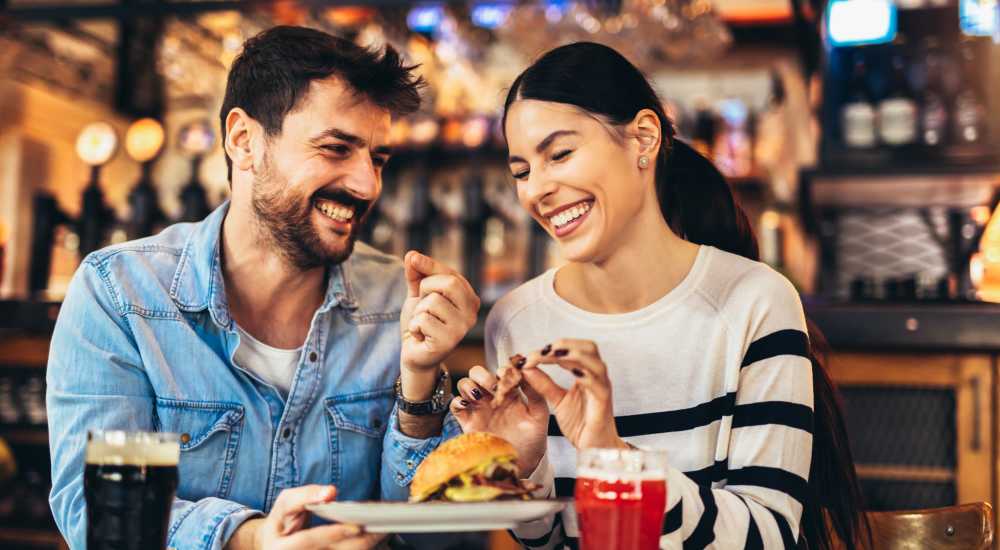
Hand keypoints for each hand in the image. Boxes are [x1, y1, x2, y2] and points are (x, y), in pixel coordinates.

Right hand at [225, 485, 384, 549]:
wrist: (274, 546)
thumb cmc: (282, 521)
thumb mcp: (286, 504)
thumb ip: (306, 496)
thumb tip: (331, 492)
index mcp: (282, 548)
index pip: (309, 541)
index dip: (333, 533)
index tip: (356, 526)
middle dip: (360, 542)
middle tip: (381, 527)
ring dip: (365, 544)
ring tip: (383, 530)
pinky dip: (361, 546)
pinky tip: (374, 537)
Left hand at [399, 251, 479, 374]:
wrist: (413, 351)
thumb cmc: (420, 321)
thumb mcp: (418, 294)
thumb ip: (417, 274)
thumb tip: (412, 255)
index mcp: (469, 298)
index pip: (450, 273)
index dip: (429, 265)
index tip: (412, 259)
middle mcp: (472, 313)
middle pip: (449, 283)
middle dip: (426, 288)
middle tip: (422, 305)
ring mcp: (462, 328)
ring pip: (433, 302)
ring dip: (418, 312)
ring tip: (422, 323)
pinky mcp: (448, 342)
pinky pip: (424, 320)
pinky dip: (414, 326)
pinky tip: (420, 335)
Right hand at [450, 362, 548, 473]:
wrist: (522, 464)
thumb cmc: (533, 439)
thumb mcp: (539, 414)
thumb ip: (535, 393)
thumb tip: (528, 370)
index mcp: (509, 392)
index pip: (499, 371)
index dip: (502, 370)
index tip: (508, 376)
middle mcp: (492, 397)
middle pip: (477, 373)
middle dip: (482, 375)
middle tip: (492, 385)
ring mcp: (478, 408)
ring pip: (464, 385)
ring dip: (469, 385)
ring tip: (478, 394)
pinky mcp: (468, 422)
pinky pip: (455, 405)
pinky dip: (457, 401)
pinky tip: (467, 404)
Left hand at [519, 340, 626, 451]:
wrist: (595, 449)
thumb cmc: (582, 425)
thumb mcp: (557, 401)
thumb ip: (543, 384)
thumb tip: (527, 367)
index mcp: (585, 374)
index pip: (572, 350)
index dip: (552, 348)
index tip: (531, 354)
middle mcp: (596, 377)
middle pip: (588, 347)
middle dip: (566, 344)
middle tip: (544, 350)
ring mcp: (602, 387)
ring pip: (594, 361)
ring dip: (573, 354)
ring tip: (553, 354)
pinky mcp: (604, 401)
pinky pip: (598, 383)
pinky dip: (585, 374)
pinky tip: (573, 372)